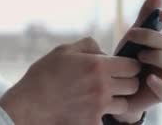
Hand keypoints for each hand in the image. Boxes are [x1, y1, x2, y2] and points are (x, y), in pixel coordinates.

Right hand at [0, 37, 141, 124]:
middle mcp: (103, 87)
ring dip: (117, 100)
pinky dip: (102, 115)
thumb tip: (104, 51)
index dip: (129, 66)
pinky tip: (89, 109)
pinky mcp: (93, 123)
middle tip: (113, 82)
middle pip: (133, 86)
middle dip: (126, 82)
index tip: (120, 67)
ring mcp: (99, 107)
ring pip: (125, 105)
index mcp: (98, 66)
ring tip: (102, 96)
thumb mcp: (64, 50)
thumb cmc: (44, 75)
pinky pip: (108, 119)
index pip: (132, 66)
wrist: (29, 104)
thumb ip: (89, 45)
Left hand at [110, 0, 161, 122]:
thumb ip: (145, 18)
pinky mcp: (160, 95)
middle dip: (153, 36)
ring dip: (159, 57)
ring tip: (139, 56)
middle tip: (131, 35)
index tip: (161, 13)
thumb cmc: (129, 59)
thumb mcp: (134, 37)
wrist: (116, 88)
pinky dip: (160, 85)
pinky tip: (148, 78)